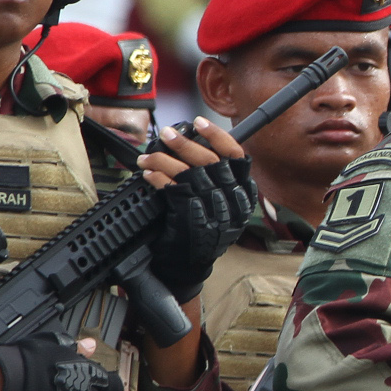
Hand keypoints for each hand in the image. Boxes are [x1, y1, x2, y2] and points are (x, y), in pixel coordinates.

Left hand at [140, 118, 254, 300]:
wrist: (186, 268)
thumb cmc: (198, 231)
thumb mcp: (215, 203)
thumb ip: (213, 178)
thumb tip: (192, 144)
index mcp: (243, 195)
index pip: (237, 156)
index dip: (218, 136)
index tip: (199, 123)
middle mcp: (233, 201)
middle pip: (211, 160)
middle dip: (185, 142)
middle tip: (166, 133)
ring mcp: (215, 210)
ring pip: (190, 172)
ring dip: (164, 159)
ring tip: (147, 156)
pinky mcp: (192, 217)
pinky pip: (174, 188)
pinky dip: (158, 177)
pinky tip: (148, 173)